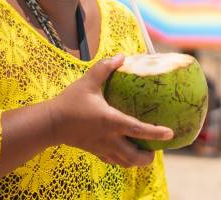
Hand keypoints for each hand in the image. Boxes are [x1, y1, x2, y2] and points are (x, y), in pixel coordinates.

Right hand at [44, 54, 172, 167]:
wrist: (50, 124)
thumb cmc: (69, 102)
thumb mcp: (88, 81)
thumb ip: (105, 68)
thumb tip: (121, 56)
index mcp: (110, 121)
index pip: (137, 129)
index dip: (155, 132)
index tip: (170, 133)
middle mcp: (109, 138)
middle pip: (134, 156)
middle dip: (148, 156)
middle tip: (157, 148)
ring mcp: (102, 148)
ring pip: (125, 163)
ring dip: (138, 161)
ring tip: (146, 152)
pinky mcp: (96, 152)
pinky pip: (114, 161)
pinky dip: (124, 160)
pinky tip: (126, 151)